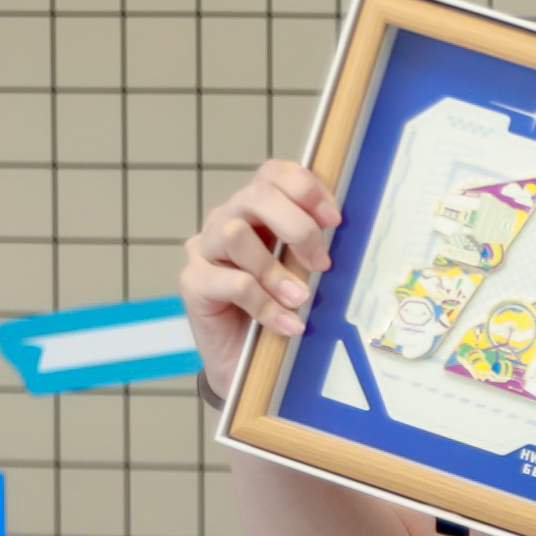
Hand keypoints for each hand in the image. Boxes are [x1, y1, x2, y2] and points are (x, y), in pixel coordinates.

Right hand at [181, 160, 342, 381]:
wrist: (246, 361)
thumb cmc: (278, 308)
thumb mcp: (301, 271)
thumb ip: (311, 246)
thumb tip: (342, 233)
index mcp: (254, 209)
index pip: (273, 174)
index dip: (305, 188)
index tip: (334, 220)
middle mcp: (225, 220)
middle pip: (255, 196)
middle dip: (296, 226)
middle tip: (321, 263)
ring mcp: (204, 250)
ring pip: (235, 235)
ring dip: (276, 270)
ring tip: (300, 299)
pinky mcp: (193, 283)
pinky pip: (232, 283)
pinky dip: (266, 305)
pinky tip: (288, 324)